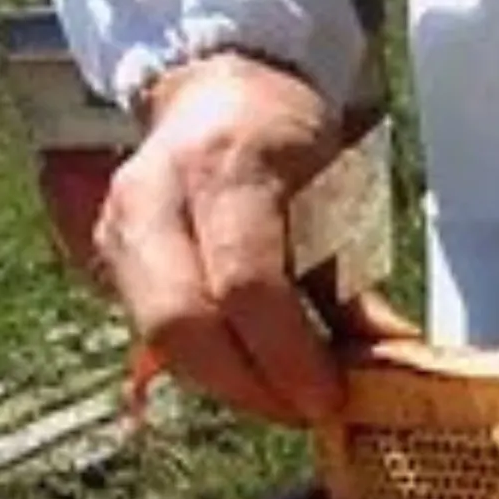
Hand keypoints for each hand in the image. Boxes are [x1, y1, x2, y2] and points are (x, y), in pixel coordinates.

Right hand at [92, 51, 415, 424]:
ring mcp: (121, 222)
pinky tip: (248, 372)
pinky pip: (149, 326)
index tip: (329, 396)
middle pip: (181, 320)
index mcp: (229, 166)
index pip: (245, 282)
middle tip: (303, 410)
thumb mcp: (337, 193)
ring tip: (283, 398)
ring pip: (156, 334)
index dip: (286, 354)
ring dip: (223, 383)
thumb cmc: (290, 141)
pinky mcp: (108, 249)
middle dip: (246, 384)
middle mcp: (159, 193)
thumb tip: (390, 361)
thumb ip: (354, 286)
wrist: (220, 88)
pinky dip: (202, 362)